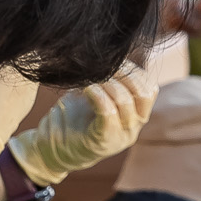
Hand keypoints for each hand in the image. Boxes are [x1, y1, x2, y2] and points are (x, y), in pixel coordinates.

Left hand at [9, 63, 157, 185]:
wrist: (50, 150)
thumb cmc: (72, 118)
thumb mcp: (93, 95)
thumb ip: (107, 79)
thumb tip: (109, 50)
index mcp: (135, 117)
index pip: (149, 88)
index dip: (133, 70)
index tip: (112, 60)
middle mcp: (133, 128)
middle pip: (143, 93)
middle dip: (123, 73)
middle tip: (102, 66)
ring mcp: (120, 137)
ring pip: (125, 100)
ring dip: (106, 82)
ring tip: (90, 77)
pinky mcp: (103, 142)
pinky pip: (108, 113)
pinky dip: (97, 95)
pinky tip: (86, 88)